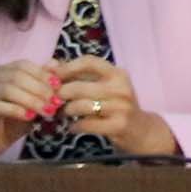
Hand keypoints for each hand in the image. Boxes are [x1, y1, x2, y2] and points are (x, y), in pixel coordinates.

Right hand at [0, 60, 55, 158]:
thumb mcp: (35, 99)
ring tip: (47, 111)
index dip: (42, 74)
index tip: (58, 86)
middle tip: (55, 101)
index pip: (23, 65)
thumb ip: (43, 82)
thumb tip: (57, 64)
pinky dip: (17, 110)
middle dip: (40, 88)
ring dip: (32, 100)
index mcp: (3, 71)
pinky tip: (30, 117)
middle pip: (17, 76)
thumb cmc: (17, 117)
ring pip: (8, 90)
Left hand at [52, 57, 175, 155]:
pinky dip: (75, 126)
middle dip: (61, 94)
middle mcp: (121, 88)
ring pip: (79, 106)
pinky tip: (74, 127)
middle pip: (78, 87)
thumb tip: (49, 64)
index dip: (67, 68)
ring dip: (66, 111)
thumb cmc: (116, 104)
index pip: (89, 62)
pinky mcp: (118, 125)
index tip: (53, 76)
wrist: (140, 129)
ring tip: (64, 113)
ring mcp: (121, 107)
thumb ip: (77, 74)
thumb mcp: (103, 85)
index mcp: (118, 74)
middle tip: (54, 100)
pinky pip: (85, 124)